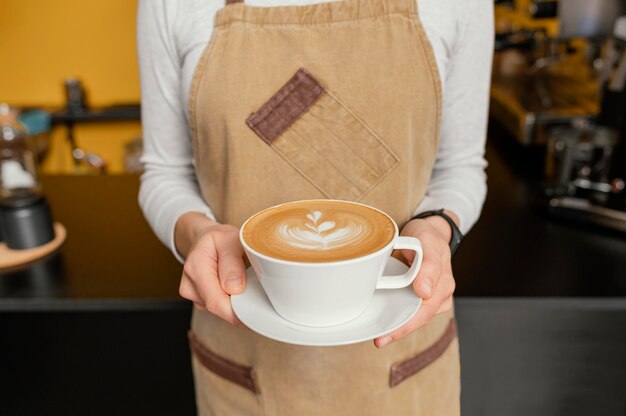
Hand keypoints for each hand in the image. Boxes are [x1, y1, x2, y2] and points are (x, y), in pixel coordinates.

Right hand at [175, 212, 246, 325]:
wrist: (205, 239)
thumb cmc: (220, 238)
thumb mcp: (230, 239)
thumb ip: (232, 262)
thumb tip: (235, 288)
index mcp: (196, 267)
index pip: (216, 301)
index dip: (237, 313)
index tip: (257, 313)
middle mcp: (190, 284)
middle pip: (218, 308)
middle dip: (240, 308)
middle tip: (260, 300)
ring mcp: (193, 294)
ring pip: (219, 310)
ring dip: (235, 303)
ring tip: (245, 284)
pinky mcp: (199, 300)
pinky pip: (218, 307)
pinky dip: (230, 302)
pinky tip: (236, 289)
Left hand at [373, 213, 457, 347]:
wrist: (428, 232)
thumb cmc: (427, 236)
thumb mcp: (428, 241)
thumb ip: (429, 264)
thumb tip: (425, 292)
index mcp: (443, 284)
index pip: (423, 312)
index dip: (405, 326)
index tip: (387, 333)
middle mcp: (439, 294)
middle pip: (418, 319)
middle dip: (398, 331)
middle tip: (378, 340)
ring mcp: (431, 297)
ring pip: (414, 317)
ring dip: (397, 327)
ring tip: (378, 336)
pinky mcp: (420, 296)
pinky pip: (410, 309)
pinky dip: (397, 316)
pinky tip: (383, 322)